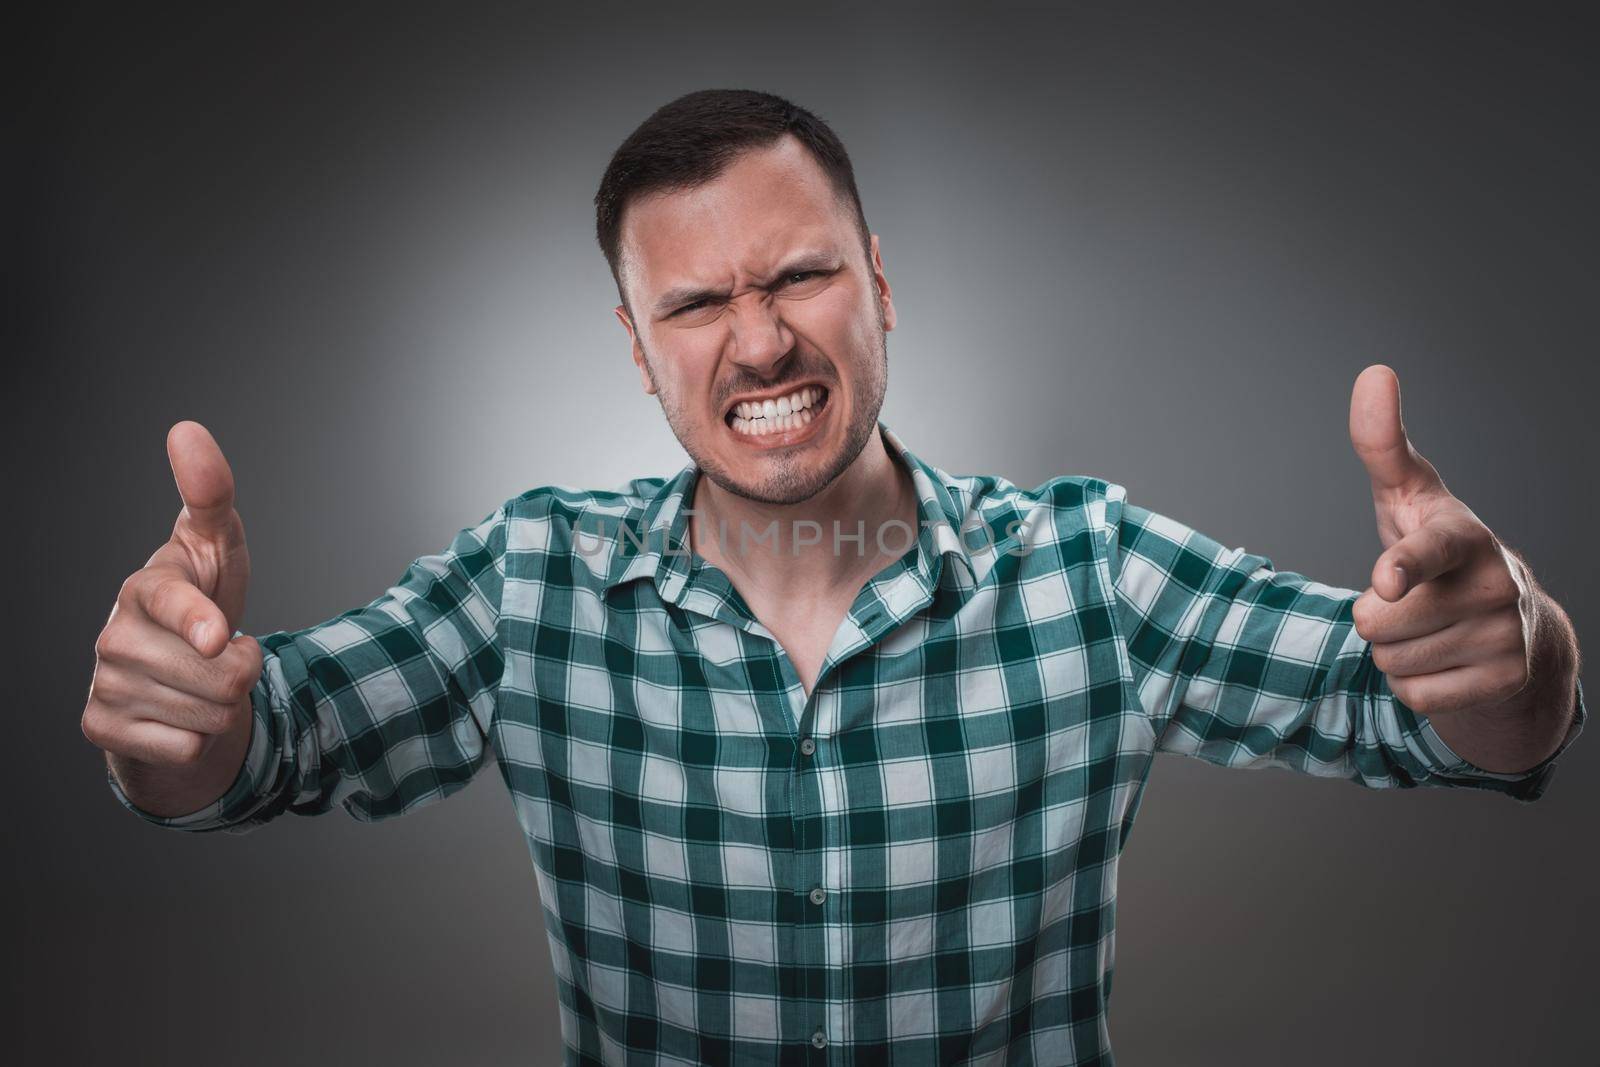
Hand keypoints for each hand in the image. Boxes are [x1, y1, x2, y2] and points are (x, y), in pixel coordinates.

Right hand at [82, 422, 260, 785]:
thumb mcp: (217, 547)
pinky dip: (199, 741)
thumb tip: (186, 430)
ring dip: (224, 706)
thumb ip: (210, 494)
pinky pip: (186, 748)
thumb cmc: (201, 600)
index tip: (219, 635)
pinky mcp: (103, 728)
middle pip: (217, 674)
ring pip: (208, 715)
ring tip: (203, 683)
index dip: (197, 621)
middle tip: (226, 655)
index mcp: (145, 587)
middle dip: (242, 671)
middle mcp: (114, 634)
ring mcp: (105, 684)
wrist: (175, 676)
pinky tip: (179, 715)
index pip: (170, 603)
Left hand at [1348, 365, 1534, 716]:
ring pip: (1393, 664)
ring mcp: (1506, 636)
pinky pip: (1416, 698)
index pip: (1427, 553)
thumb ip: (1382, 443)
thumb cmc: (1437, 546)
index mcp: (1463, 538)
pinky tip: (1441, 660)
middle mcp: (1493, 585)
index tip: (1387, 579)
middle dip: (1374, 620)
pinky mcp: (1506, 681)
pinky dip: (1415, 686)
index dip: (1404, 567)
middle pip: (1379, 625)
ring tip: (1425, 629)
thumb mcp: (1408, 496)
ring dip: (1393, 654)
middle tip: (1404, 603)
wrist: (1511, 620)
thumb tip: (1375, 372)